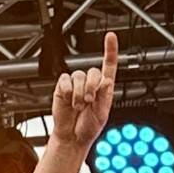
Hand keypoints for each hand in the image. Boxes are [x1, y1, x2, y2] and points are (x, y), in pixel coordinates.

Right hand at [50, 28, 117, 155]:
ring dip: (79, 93)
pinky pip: (65, 81)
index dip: (110, 50)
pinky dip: (67, 92)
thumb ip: (104, 97)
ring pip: (79, 76)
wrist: (72, 137)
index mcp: (103, 88)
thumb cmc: (88, 127)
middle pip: (92, 71)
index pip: (108, 65)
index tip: (111, 36)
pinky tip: (68, 101)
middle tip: (89, 102)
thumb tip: (106, 80)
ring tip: (78, 106)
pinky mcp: (63, 87)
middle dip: (91, 87)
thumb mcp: (102, 114)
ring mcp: (76, 84)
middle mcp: (90, 83)